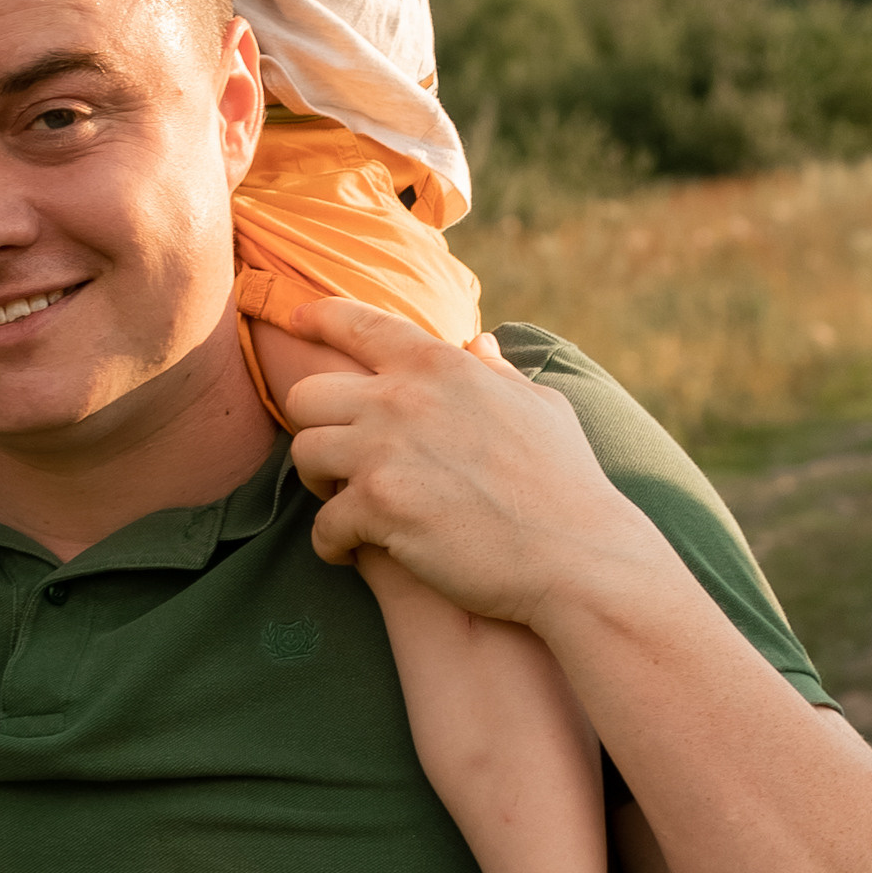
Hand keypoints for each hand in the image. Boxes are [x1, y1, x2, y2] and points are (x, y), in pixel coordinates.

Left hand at [279, 300, 668, 632]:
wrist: (577, 555)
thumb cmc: (566, 484)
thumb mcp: (541, 407)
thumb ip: (497, 373)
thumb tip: (479, 343)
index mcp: (440, 365)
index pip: (358, 323)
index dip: (317, 317)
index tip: (294, 323)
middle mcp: (403, 398)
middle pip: (307, 395)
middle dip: (315, 427)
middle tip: (337, 459)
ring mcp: (386, 451)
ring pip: (304, 455)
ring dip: (318, 484)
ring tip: (344, 505)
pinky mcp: (379, 507)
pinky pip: (322, 524)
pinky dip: (332, 543)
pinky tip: (352, 553)